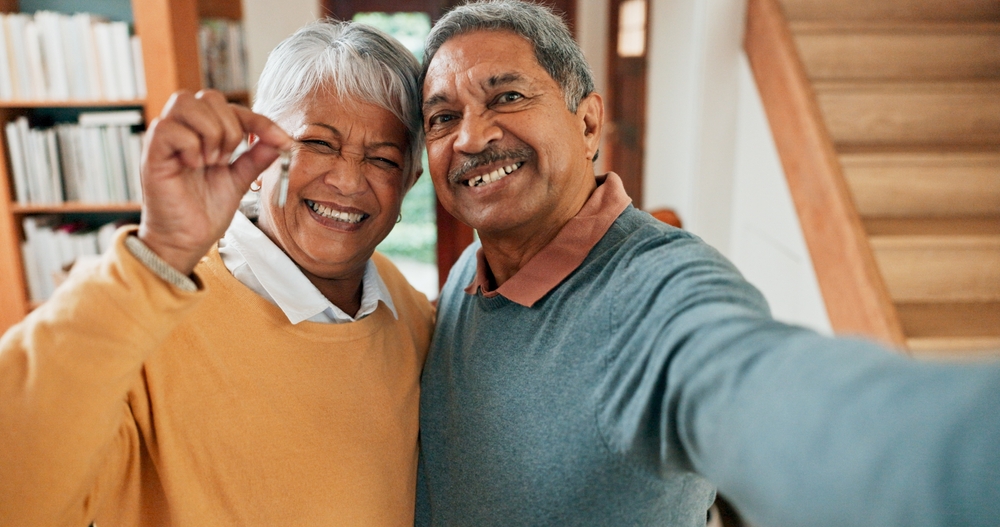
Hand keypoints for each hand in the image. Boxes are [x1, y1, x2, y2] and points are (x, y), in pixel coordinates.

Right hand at [137, 90, 292, 274]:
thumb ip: (257, 157)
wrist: (187, 241)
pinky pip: (169, 128)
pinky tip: (193, 166)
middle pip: (209, 96)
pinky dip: (190, 146)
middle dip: (230, 128)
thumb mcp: (240, 179)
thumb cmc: (205, 210)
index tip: (283, 141)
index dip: (260, 121)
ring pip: (187, 102)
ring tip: (211, 162)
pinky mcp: (151, 152)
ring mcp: (165, 138)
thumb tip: (281, 139)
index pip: (233, 108)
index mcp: (204, 132)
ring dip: (210, 133)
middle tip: (227, 159)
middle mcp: (183, 128)